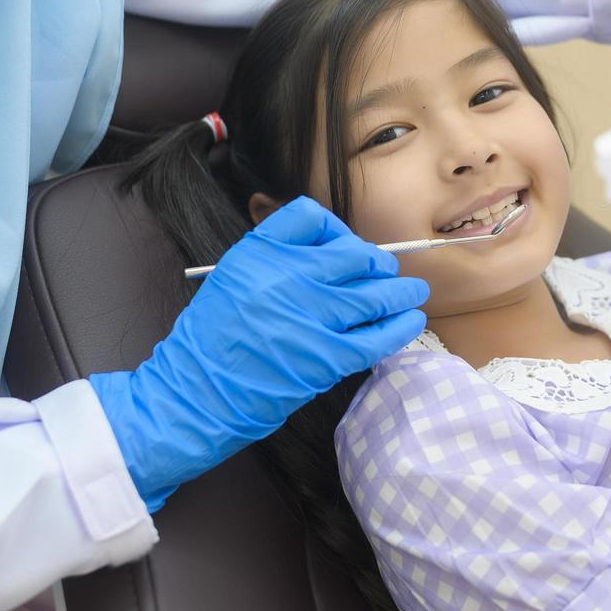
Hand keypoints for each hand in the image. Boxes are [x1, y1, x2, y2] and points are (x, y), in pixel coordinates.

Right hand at [89, 197, 428, 509]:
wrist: (196, 393)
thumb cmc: (215, 338)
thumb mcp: (234, 276)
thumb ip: (277, 255)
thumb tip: (336, 249)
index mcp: (259, 253)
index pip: (312, 217)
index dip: (336, 231)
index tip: (345, 247)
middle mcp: (287, 278)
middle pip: (354, 254)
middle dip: (376, 263)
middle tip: (386, 271)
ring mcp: (310, 317)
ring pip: (375, 292)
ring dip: (401, 291)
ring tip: (414, 292)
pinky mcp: (326, 357)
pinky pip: (378, 336)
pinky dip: (400, 326)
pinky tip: (410, 320)